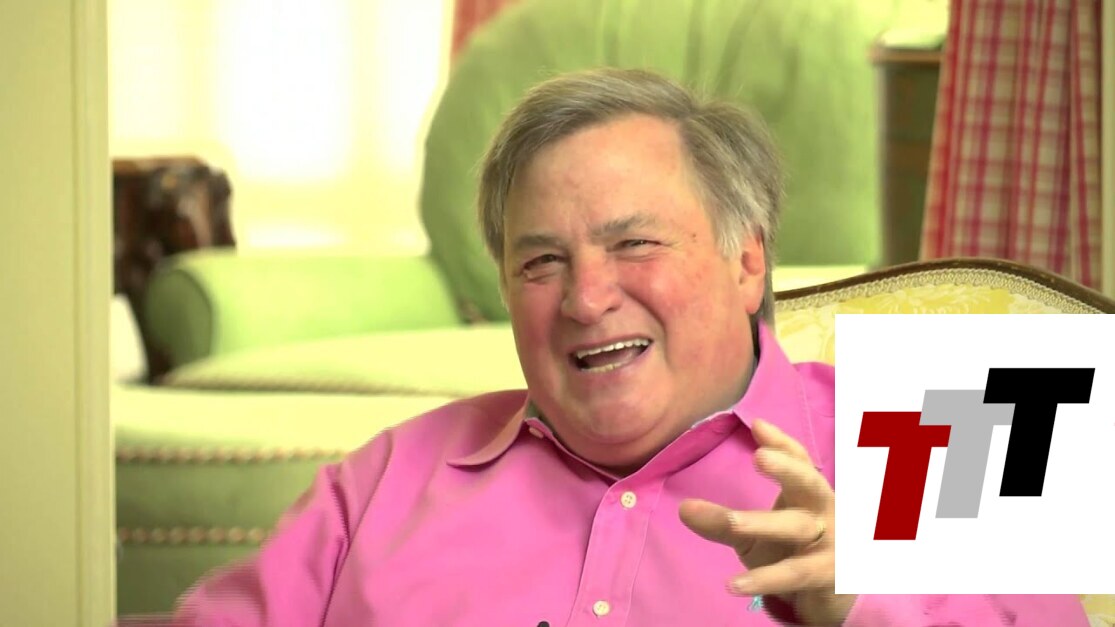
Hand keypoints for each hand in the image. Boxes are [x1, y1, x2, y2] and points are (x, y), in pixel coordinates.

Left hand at [678, 418, 854, 624]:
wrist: (831, 597)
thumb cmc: (793, 552)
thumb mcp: (754, 536)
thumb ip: (722, 522)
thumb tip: (683, 509)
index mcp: (808, 494)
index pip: (800, 460)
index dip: (782, 443)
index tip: (757, 425)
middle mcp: (824, 512)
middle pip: (810, 484)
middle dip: (787, 468)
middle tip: (759, 456)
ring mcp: (831, 543)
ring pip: (797, 528)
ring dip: (763, 523)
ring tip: (731, 521)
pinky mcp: (829, 575)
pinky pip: (795, 573)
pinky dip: (765, 578)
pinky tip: (734, 584)